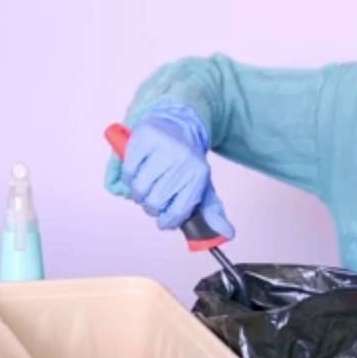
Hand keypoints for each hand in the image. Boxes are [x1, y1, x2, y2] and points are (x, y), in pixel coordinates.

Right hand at [117, 104, 234, 237]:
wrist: (179, 123)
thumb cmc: (187, 159)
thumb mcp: (202, 184)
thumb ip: (211, 211)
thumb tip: (227, 233)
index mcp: (198, 174)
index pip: (178, 211)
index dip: (167, 221)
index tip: (164, 221)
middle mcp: (182, 160)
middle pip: (155, 202)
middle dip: (151, 207)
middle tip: (154, 199)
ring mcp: (162, 148)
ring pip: (140, 188)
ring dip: (138, 193)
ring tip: (145, 186)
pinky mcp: (144, 139)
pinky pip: (129, 171)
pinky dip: (130, 176)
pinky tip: (139, 171)